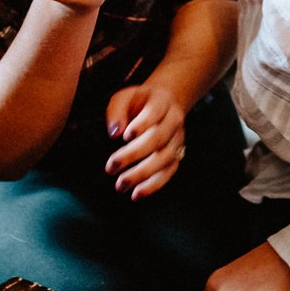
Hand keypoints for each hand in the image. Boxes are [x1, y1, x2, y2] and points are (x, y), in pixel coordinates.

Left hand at [104, 81, 189, 198]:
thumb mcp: (125, 97)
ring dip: (143, 174)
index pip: (154, 113)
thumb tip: (114, 133)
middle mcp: (174, 120)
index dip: (142, 125)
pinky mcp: (177, 154)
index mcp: (161, 102)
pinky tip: (136, 194)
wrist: (166, 102)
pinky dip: (154, 185)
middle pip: (158, 138)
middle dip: (134, 154)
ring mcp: (178, 139)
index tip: (124, 136)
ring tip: (121, 185)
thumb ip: (117, 110)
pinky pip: (169, 172)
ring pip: (165, 158)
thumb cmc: (139, 101)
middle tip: (111, 167)